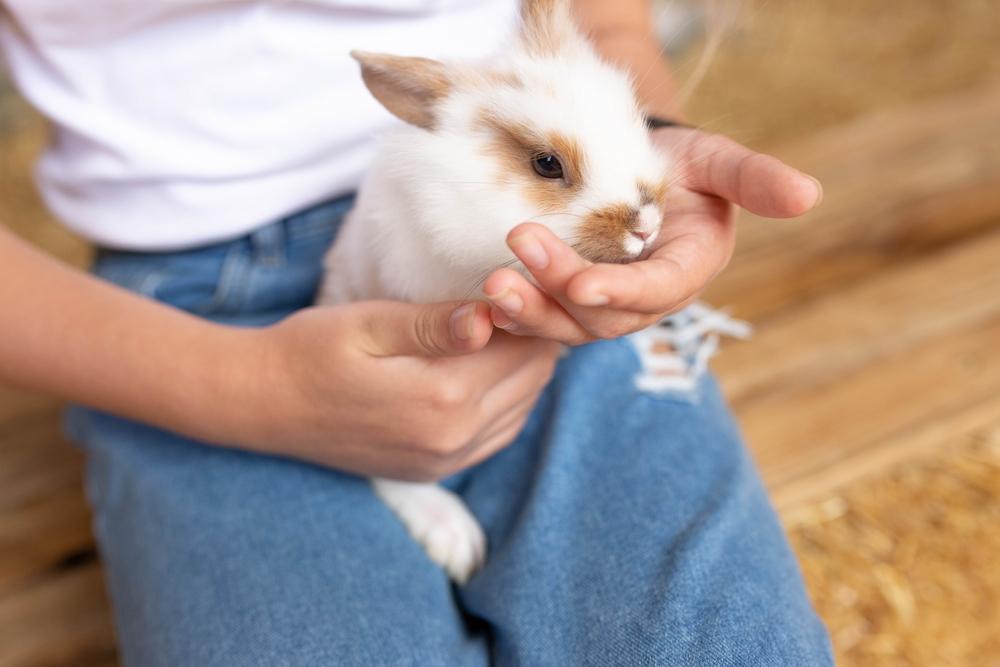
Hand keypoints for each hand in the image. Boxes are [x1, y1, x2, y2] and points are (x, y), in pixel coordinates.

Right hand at [241, 300, 559, 480]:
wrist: (264, 405)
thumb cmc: (313, 350)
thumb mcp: (369, 324)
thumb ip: (433, 324)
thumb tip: (491, 316)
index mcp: (442, 397)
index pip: (524, 348)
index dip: (531, 310)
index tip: (526, 278)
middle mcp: (453, 439)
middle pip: (530, 379)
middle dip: (533, 338)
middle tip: (521, 297)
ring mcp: (445, 461)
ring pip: (522, 408)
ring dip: (523, 369)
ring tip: (507, 328)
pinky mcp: (435, 470)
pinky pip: (497, 435)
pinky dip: (507, 400)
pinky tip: (491, 370)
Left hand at [481, 128, 822, 343]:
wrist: (630, 167)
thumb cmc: (677, 162)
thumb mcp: (716, 161)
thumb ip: (754, 177)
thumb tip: (810, 194)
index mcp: (684, 272)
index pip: (656, 294)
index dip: (623, 294)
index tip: (584, 284)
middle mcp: (642, 300)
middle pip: (602, 316)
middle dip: (560, 290)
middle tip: (519, 248)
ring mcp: (601, 305)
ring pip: (566, 326)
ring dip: (529, 310)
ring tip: (493, 286)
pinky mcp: (564, 302)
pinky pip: (540, 317)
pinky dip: (512, 314)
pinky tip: (481, 301)